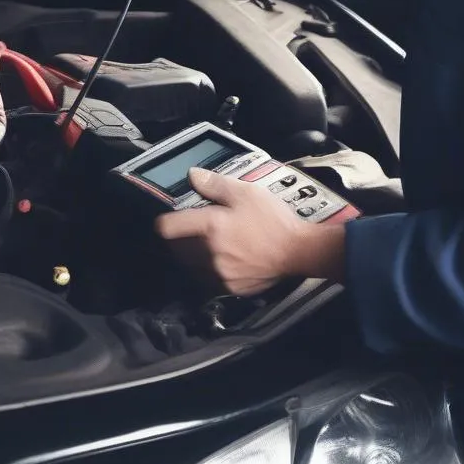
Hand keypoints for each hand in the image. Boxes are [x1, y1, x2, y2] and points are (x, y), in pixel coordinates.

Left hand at [155, 168, 346, 295]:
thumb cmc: (274, 221)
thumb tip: (192, 176)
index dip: (165, 221)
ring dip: (190, 255)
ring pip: (189, 266)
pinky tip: (220, 259)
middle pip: (175, 248)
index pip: (167, 227)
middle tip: (190, 229)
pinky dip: (207, 270)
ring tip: (205, 244)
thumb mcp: (246, 192)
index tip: (168, 219)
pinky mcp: (230, 288)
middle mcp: (210, 254)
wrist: (298, 252)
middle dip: (179, 238)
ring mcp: (219, 274)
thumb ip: (215, 184)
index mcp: (210, 227)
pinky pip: (206, 280)